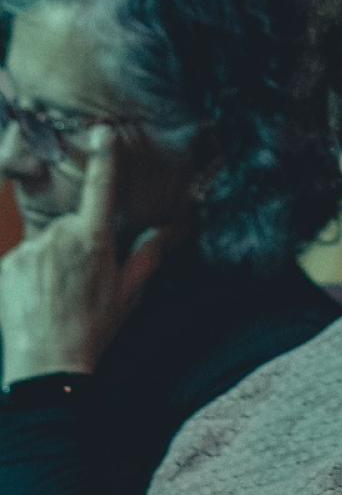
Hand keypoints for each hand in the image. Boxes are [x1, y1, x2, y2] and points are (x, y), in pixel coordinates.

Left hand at [0, 131, 171, 388]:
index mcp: (94, 239)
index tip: (102, 130)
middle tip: (82, 278)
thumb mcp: (130, 291)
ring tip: (57, 292)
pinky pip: (24, 256)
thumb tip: (172, 227)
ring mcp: (29, 250)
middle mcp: (59, 237)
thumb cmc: (94, 328)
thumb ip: (149, 253)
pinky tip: (37, 296)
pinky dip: (31, 270)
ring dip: (52, 257)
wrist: (46, 364)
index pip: (101, 187)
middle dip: (77, 241)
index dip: (103, 155)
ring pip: (46, 240)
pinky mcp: (6, 264)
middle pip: (71, 222)